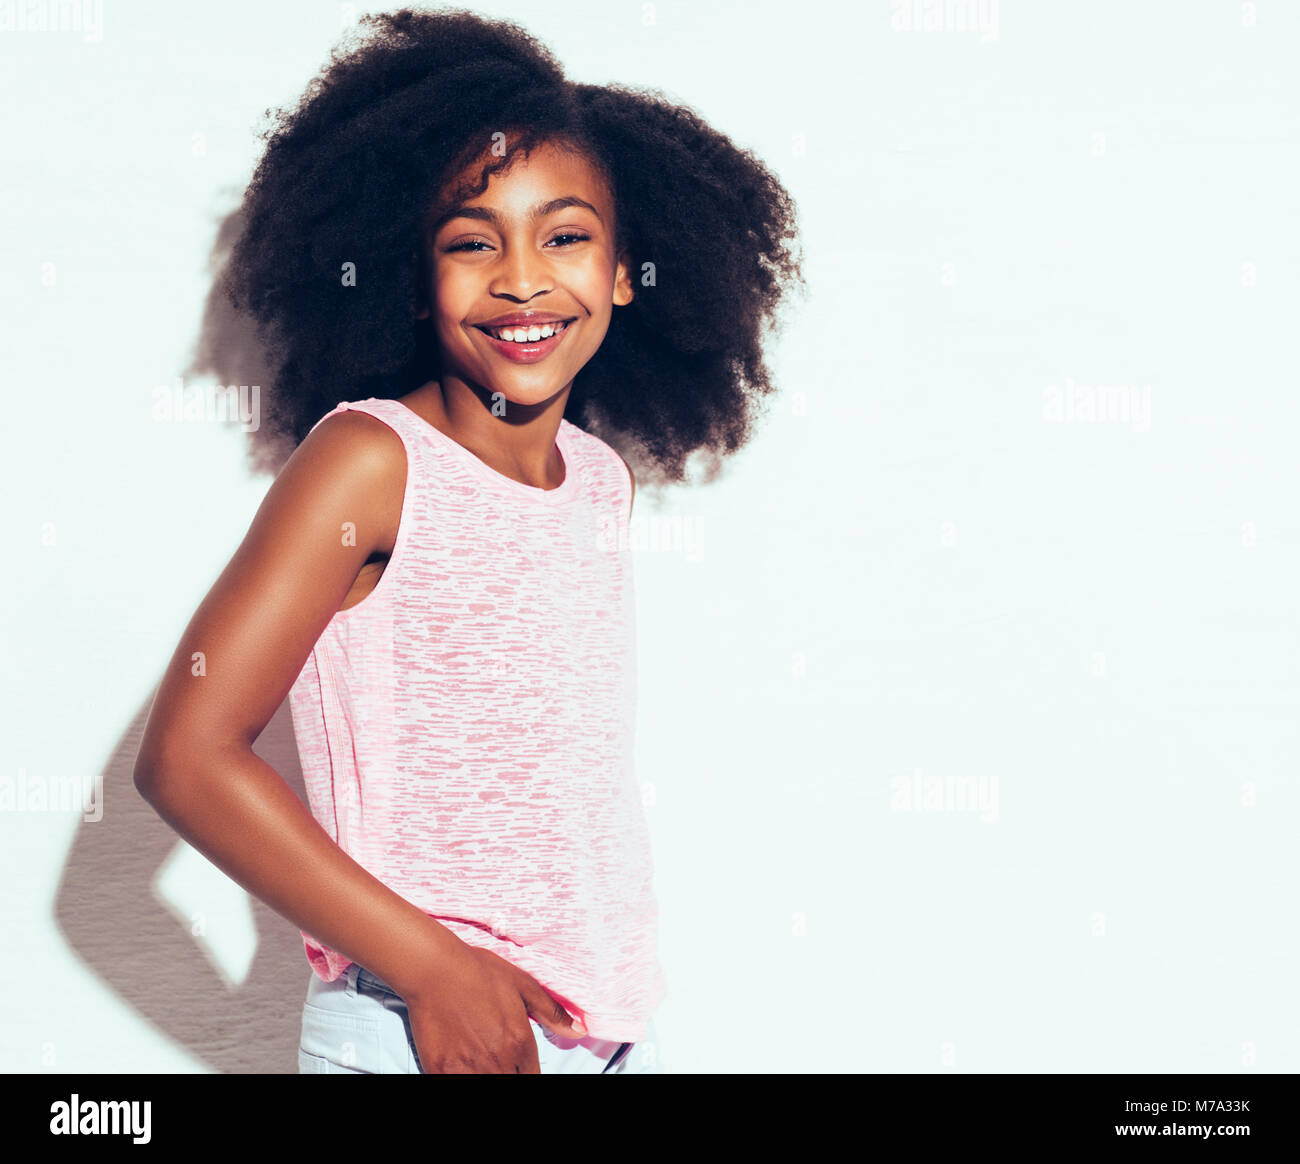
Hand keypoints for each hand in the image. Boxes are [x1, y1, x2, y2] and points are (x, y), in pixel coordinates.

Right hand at [402, 942, 587, 1073]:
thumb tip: (579, 1030)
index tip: (519, 1065)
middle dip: (510, 1073)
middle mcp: (497, 1060)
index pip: (532, 1078)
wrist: (434, 968)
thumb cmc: (478, 972)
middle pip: (511, 1083)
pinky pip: (457, 1085)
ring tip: (481, 1059)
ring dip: (488, 1075)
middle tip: (498, 1056)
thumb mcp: (522, 984)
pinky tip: (463, 1064)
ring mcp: (467, 1068)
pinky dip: (464, 1076)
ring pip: (487, 1086)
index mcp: (519, 1042)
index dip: (527, 1072)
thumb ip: (551, 1012)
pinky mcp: (440, 1070)